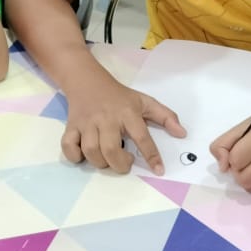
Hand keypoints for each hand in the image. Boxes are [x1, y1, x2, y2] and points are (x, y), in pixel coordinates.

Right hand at [62, 81, 185, 175]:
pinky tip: (84, 155)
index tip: (159, 170)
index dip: (151, 155)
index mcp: (127, 112)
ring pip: (90, 150)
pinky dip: (75, 156)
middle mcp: (107, 118)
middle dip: (120, 164)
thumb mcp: (144, 101)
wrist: (87, 80)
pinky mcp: (70, 126)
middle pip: (111, 149)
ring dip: (100, 162)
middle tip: (126, 162)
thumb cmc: (119, 96)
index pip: (142, 136)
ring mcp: (87, 123)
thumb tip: (182, 133)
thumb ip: (165, 116)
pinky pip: (68, 146)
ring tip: (109, 158)